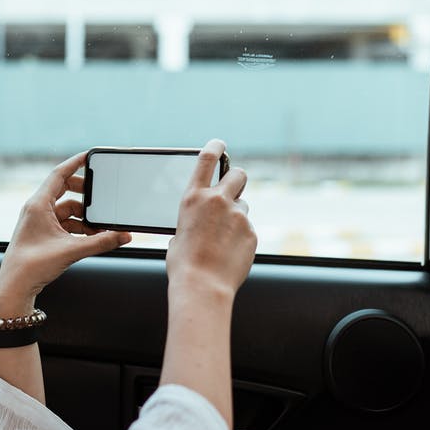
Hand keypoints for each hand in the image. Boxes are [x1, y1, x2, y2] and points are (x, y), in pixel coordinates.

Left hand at [0, 152, 131, 315]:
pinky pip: (63, 222)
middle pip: (64, 189)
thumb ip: (101, 242)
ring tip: (100, 227)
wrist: (15, 287)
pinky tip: (91, 237)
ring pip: (66, 209)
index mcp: (38, 205)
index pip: (59, 174)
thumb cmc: (32, 266)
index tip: (90, 155)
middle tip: (101, 197)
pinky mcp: (41, 234)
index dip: (75, 163)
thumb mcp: (71, 251)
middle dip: (84, 193)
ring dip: (83, 216)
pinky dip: (78, 227)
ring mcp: (38, 221)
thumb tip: (124, 235)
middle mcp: (37, 209)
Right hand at [167, 139, 257, 298]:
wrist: (202, 285)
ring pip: (243, 206)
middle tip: (233, 191)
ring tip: (223, 238)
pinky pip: (248, 229)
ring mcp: (238, 216)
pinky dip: (241, 238)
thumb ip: (192, 220)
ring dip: (236, 215)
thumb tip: (200, 223)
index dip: (216, 146)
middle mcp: (217, 201)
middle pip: (238, 174)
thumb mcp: (178, 233)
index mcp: (193, 198)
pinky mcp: (251, 232)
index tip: (220, 143)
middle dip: (237, 179)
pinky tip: (229, 253)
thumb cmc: (184, 264)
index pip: (207, 159)